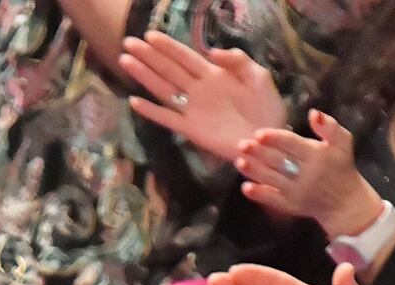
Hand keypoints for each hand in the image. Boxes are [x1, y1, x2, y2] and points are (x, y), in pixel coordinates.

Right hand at [119, 31, 285, 166]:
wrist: (269, 139)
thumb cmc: (267, 107)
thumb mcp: (258, 77)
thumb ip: (238, 61)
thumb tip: (212, 52)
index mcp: (214, 74)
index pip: (185, 56)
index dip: (168, 46)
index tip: (150, 35)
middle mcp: (198, 90)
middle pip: (168, 69)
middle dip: (148, 56)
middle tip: (128, 43)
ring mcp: (192, 109)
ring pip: (163, 89)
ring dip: (145, 76)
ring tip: (126, 62)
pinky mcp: (191, 130)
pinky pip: (167, 119)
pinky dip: (151, 112)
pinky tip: (136, 102)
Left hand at [235, 108, 381, 236]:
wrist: (344, 202)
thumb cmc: (341, 167)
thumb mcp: (343, 142)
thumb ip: (330, 127)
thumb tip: (313, 113)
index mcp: (317, 155)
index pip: (291, 144)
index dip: (274, 138)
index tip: (258, 134)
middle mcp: (306, 174)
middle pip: (278, 161)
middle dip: (259, 153)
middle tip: (242, 145)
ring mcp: (297, 192)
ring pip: (272, 179)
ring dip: (254, 171)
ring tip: (239, 161)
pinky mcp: (292, 206)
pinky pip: (273, 200)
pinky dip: (259, 194)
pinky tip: (245, 187)